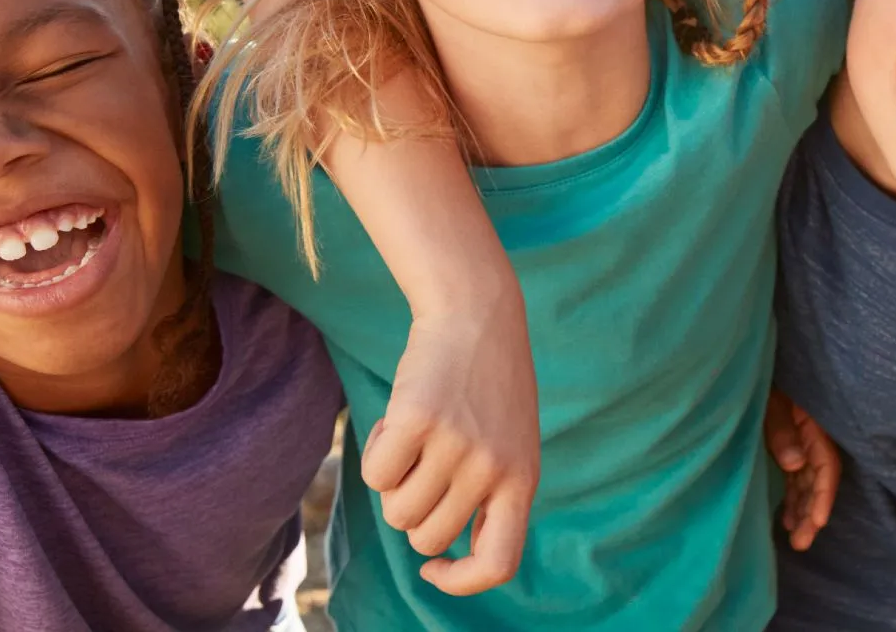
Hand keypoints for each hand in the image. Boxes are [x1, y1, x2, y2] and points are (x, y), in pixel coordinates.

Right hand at [362, 291, 540, 594]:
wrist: (479, 314)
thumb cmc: (487, 386)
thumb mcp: (510, 444)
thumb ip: (490, 495)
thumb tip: (438, 549)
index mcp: (522, 481)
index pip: (498, 564)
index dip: (461, 580)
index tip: (434, 566)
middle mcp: (493, 470)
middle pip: (424, 536)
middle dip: (412, 510)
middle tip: (423, 464)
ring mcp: (456, 447)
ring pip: (396, 510)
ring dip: (392, 481)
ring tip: (415, 438)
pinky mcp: (418, 421)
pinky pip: (374, 474)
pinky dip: (374, 452)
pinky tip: (397, 422)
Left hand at [766, 390, 840, 550]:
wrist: (751, 364)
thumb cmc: (765, 379)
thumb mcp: (771, 401)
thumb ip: (782, 430)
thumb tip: (796, 464)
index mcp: (814, 425)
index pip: (826, 466)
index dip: (824, 495)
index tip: (818, 521)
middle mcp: (811, 437)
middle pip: (818, 480)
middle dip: (812, 513)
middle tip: (802, 543)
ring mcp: (800, 442)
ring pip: (806, 482)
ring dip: (802, 509)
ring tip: (794, 536)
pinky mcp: (788, 444)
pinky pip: (795, 476)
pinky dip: (793, 497)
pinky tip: (786, 516)